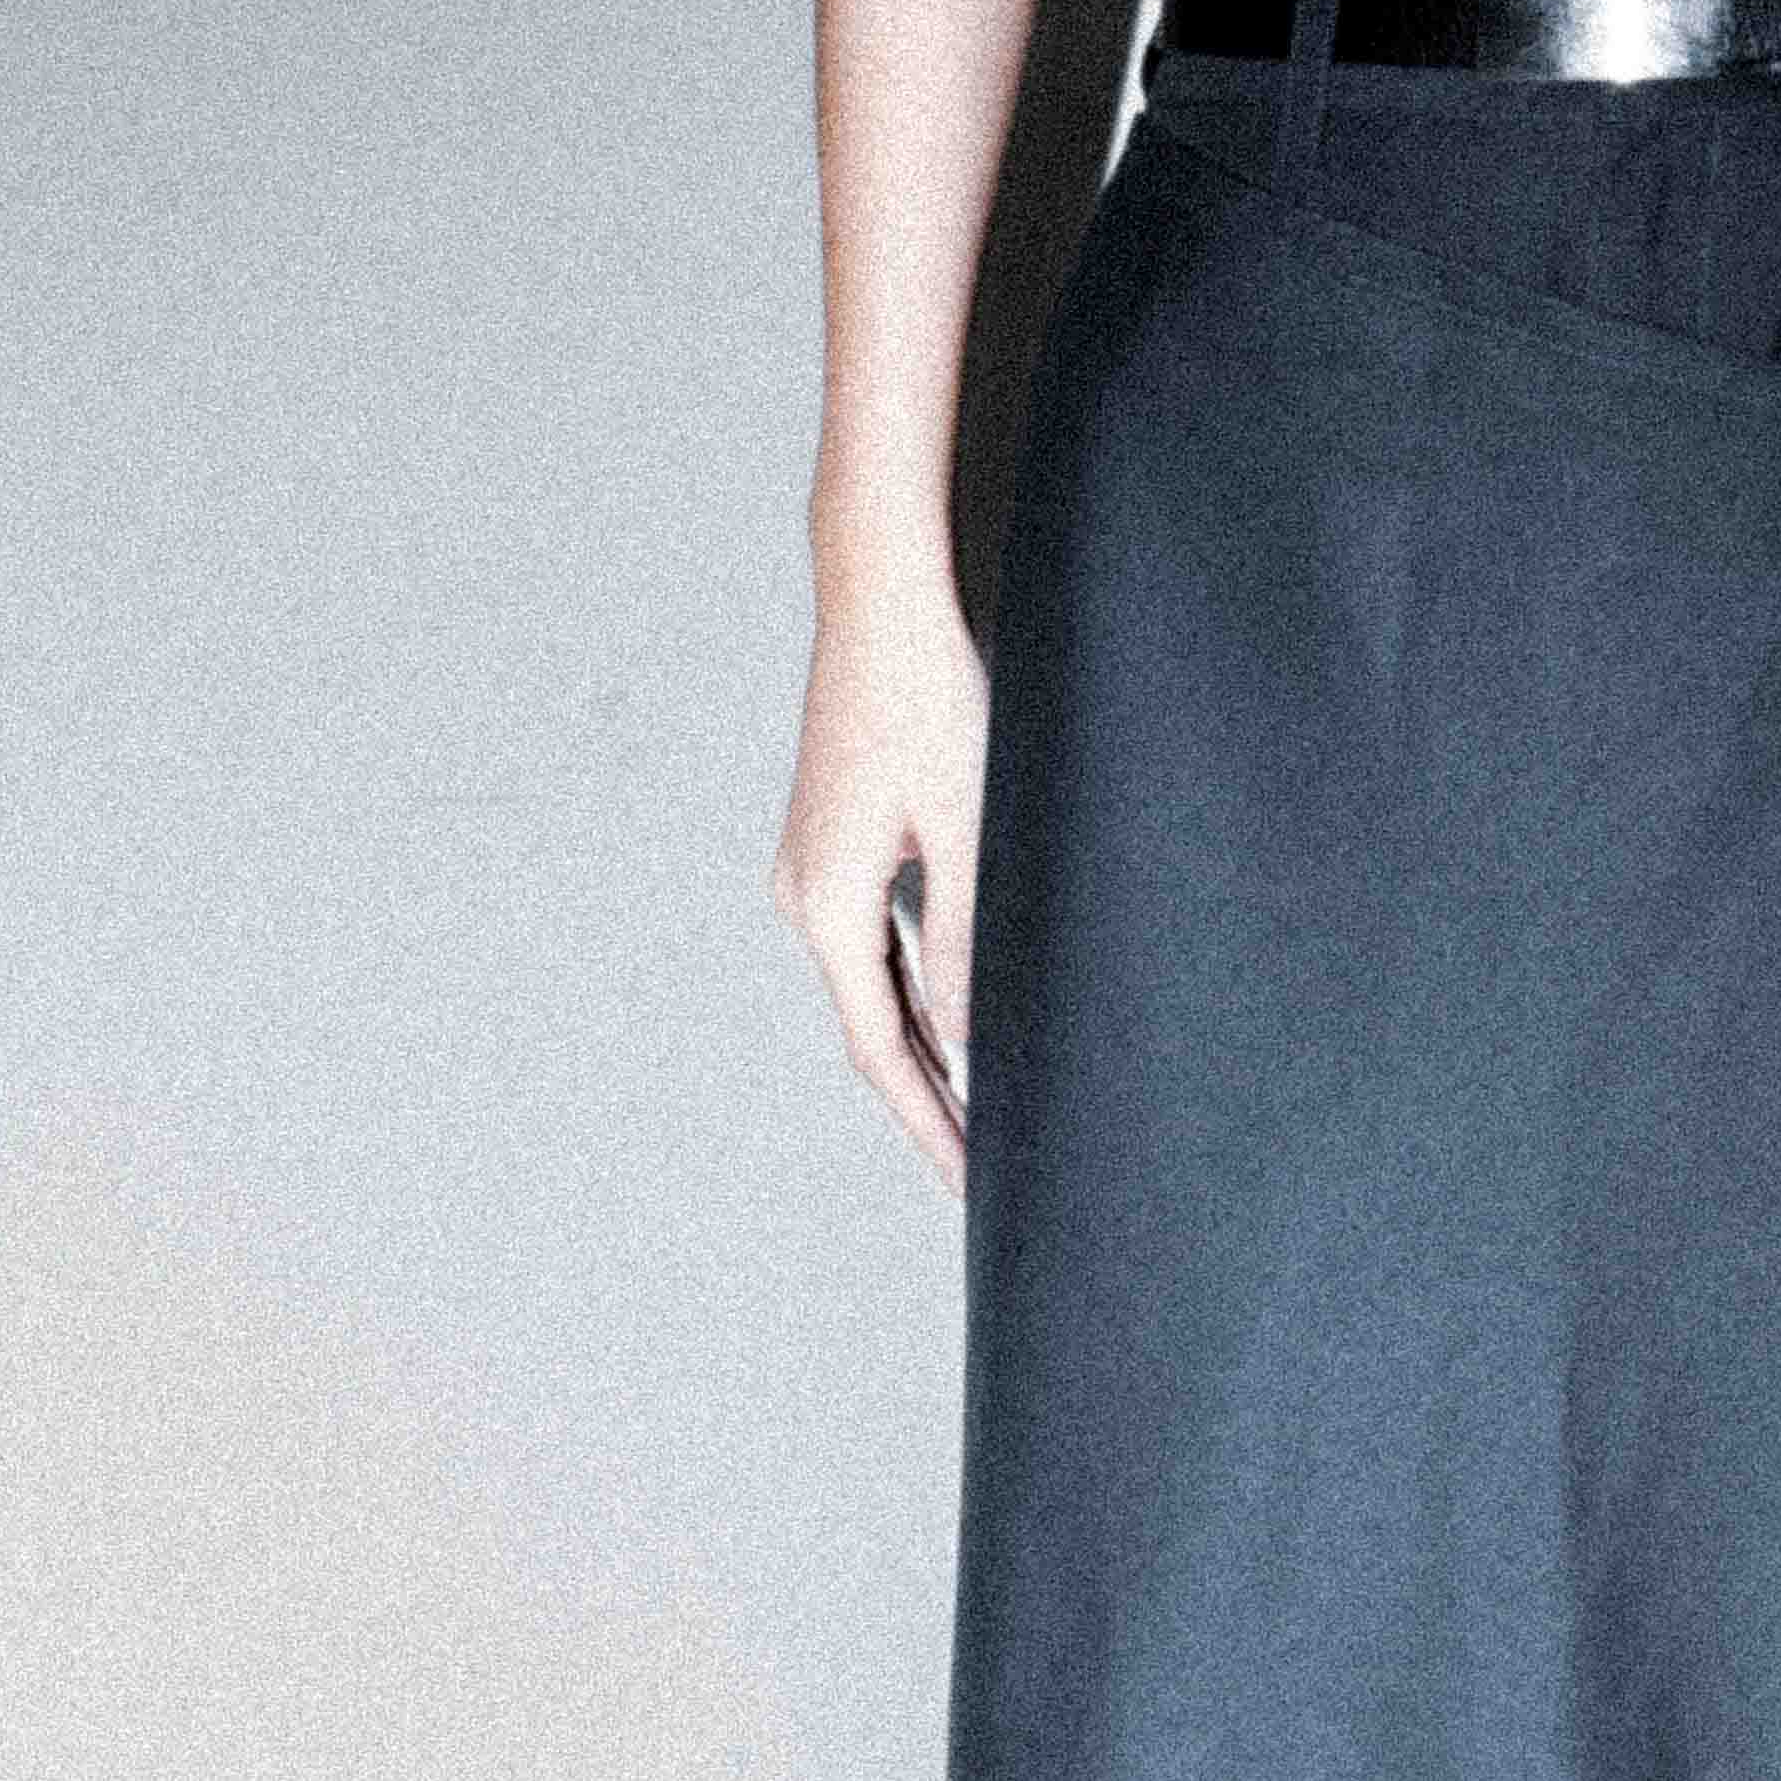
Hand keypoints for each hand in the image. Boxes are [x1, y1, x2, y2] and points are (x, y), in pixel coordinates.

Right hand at [772, 560, 989, 1198]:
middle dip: (924, 1106)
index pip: (884, 1053)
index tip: (970, 1183)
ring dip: (918, 1053)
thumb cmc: (928, 695)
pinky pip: (868, 946)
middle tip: (977, 1173)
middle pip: (870, 1034)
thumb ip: (965, 941)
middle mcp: (803, 900)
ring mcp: (808, 872)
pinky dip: (907, 995)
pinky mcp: (827, 844)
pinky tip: (946, 1026)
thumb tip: (969, 1039)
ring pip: (869, 991)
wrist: (877, 597)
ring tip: (971, 1115)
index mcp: (830, 909)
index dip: (929, 1126)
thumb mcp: (967, 826)